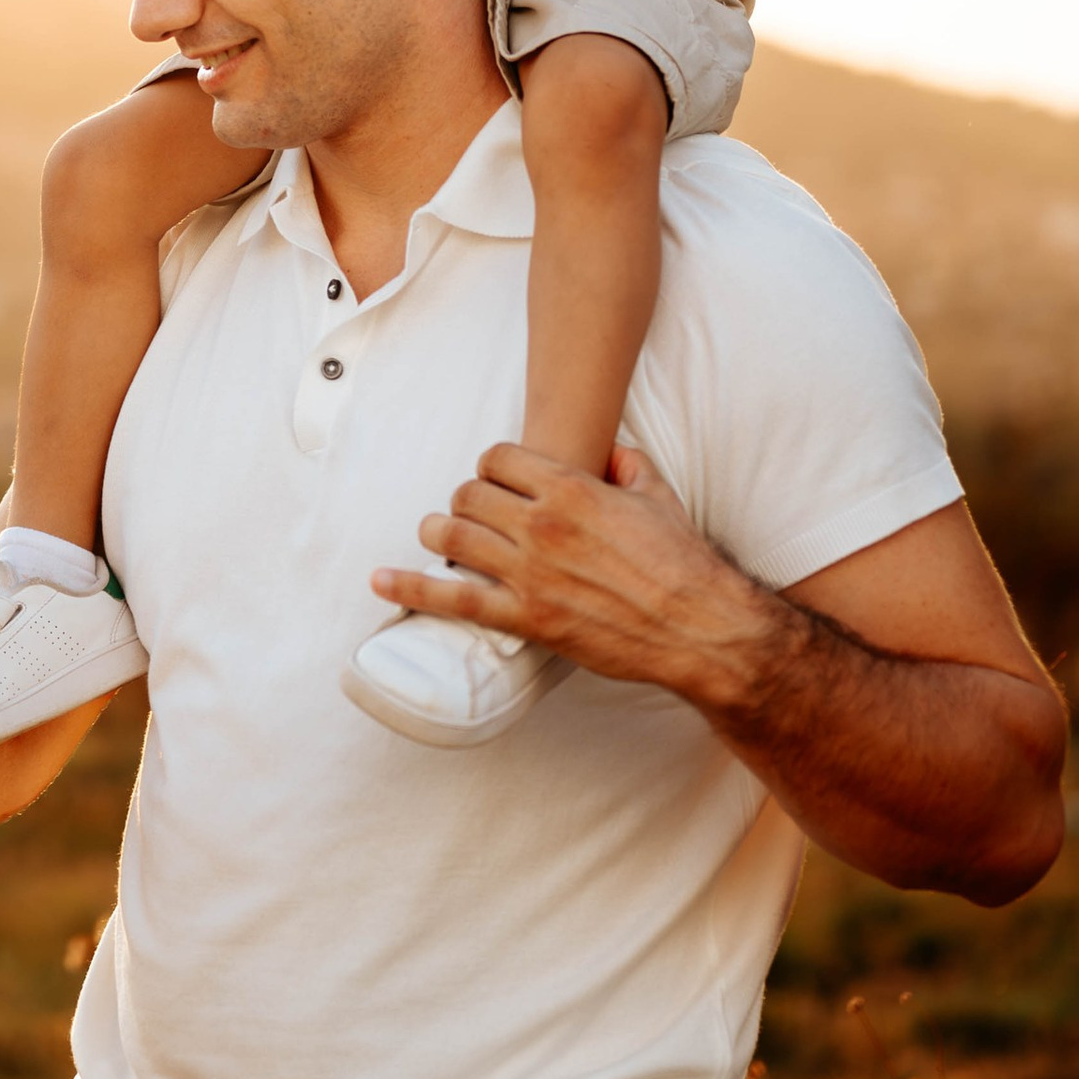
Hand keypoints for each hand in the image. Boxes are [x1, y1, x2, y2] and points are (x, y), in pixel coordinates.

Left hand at [371, 442, 773, 707]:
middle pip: (468, 493)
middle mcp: (541, 523)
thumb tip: (611, 451)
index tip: (496, 481)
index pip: (496, 457)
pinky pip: (453, 598)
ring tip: (439, 536)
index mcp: (570, 486)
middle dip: (466, 500)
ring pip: (452, 534)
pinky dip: (410, 587)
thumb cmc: (682, 561)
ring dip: (439, 532)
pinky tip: (380, 581)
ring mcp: (529, 571)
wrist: (698, 626)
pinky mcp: (526, 616)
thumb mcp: (657, 496)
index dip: (490, 467)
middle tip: (475, 515)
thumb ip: (627, 464)